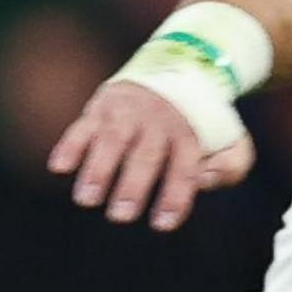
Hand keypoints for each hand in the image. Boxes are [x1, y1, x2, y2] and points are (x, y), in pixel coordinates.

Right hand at [50, 80, 256, 230]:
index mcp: (190, 134)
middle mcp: (158, 121)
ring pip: (111, 140)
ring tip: (86, 199)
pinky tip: (59, 167)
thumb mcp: (232, 141)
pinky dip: (70, 145)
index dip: (174, 197)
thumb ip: (231, 166)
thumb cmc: (203, 122)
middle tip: (120, 216)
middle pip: (145, 156)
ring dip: (97, 170)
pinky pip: (83, 125)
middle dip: (132, 186)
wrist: (179, 68)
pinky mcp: (102, 107)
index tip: (162, 224)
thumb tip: (205, 180)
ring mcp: (128, 113)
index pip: (184, 170)